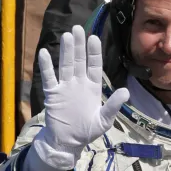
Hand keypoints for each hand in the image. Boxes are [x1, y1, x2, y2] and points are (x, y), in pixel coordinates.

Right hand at [32, 25, 130, 170]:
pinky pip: (49, 78)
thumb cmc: (87, 131)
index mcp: (92, 88)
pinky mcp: (53, 94)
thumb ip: (113, 105)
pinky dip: (46, 66)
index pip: (94, 66)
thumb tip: (126, 91)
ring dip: (66, 51)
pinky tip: (44, 53)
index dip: (94, 52)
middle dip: (79, 45)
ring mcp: (65, 87)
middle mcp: (79, 83)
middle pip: (79, 61)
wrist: (67, 142)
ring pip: (66, 65)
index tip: (93, 38)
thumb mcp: (104, 120)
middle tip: (78, 28)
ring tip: (67, 36)